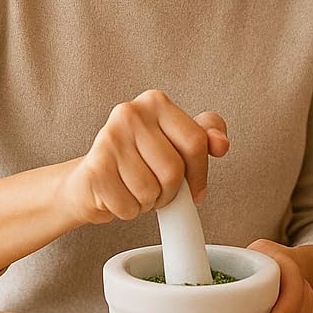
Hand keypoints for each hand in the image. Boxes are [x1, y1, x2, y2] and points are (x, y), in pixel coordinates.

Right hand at [63, 89, 228, 224]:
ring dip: (149, 202)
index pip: (196, 142)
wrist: (91, 178)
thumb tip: (221, 144)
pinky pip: (129, 206)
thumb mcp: (177, 141)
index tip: (196, 189)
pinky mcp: (94, 169)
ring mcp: (109, 139)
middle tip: (158, 189)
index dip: (200, 174)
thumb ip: (206, 135)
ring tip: (137, 190)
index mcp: (156, 102)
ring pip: (151, 191)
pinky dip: (129, 211)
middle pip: (174, 170)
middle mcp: (130, 113)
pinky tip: (120, 195)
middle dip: (170, 192)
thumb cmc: (139, 159)